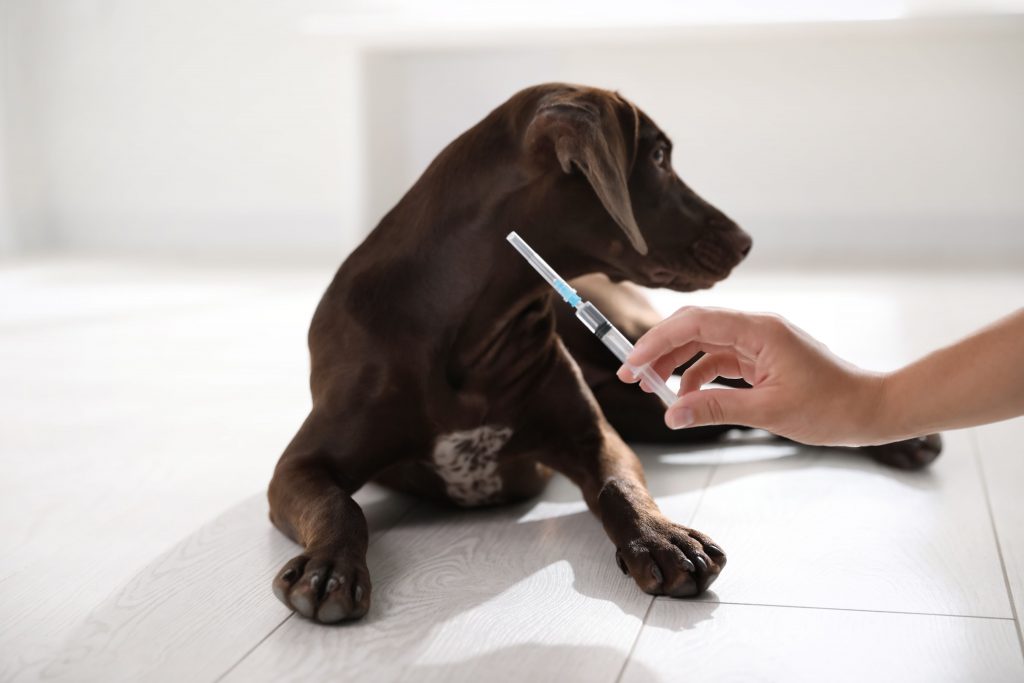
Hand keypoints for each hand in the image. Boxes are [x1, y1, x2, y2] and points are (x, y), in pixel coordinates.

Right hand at [616, 307, 885, 446]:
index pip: (693, 323)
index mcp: (758, 330)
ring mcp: (760, 343)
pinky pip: (721, 360)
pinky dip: (699, 376)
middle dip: (659, 349)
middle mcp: (756, 328)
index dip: (656, 342)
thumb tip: (673, 414)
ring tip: (654, 390)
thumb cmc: (832, 408)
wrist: (873, 409)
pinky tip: (688, 398)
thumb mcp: (769, 411)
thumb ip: (716, 408)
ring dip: (677, 364)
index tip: (632, 364)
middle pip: (693, 327)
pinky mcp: (764, 359)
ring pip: (704, 344)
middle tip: (632, 375)